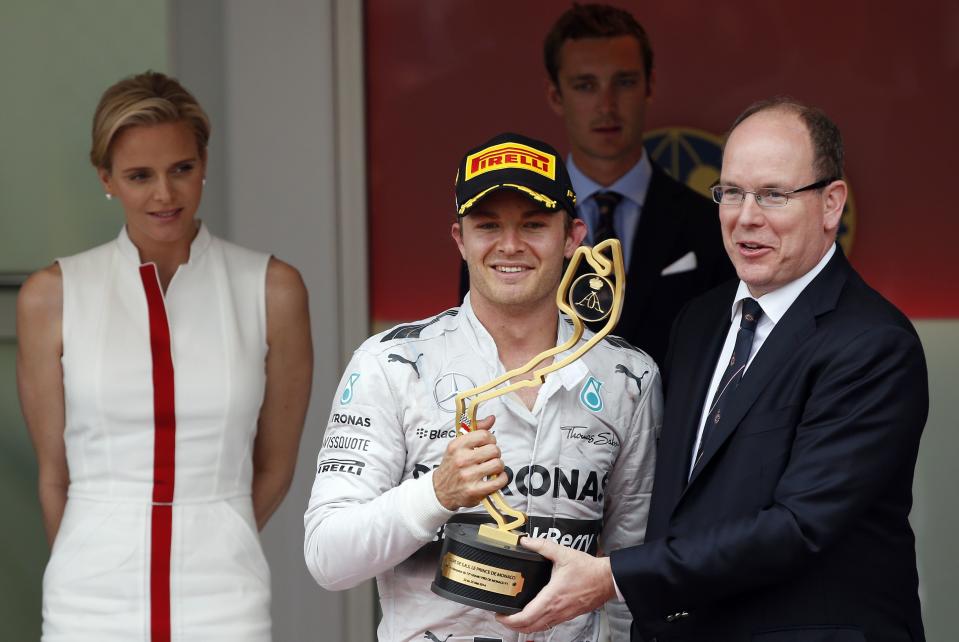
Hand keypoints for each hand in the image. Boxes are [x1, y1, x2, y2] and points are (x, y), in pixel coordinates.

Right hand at [432, 416, 505, 509]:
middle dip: (495, 453)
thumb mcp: (458, 445)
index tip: (488, 443)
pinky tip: (496, 477)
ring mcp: (468, 476)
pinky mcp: (474, 491)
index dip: (491, 438)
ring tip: (492, 467)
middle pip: (494, 450)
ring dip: (498, 466)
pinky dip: (502, 478)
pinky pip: (498, 481)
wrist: (440, 490)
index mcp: (457, 446)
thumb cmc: (452, 465)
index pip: (484, 435)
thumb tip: (492, 418)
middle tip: (490, 457)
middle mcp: (461, 460)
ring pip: (498, 464)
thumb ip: (476, 430)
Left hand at [496, 536, 615, 632]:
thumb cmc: (588, 569)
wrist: (607, 580)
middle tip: (502, 617)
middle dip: (512, 626)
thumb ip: (542, 546)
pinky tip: (533, 616)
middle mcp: (556, 610)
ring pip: (539, 628)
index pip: (526, 617)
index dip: (509, 620)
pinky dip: (536, 624)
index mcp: (551, 597)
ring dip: (524, 627)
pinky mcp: (568, 616)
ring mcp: (562, 615)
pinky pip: (548, 625)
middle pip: (529, 627)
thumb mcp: (563, 553)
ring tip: (514, 618)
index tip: (499, 614)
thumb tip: (525, 541)